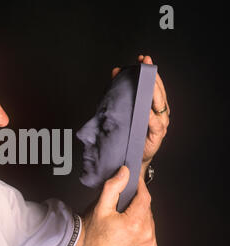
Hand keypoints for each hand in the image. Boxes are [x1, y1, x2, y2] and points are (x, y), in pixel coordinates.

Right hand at [81, 165, 156, 245]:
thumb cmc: (96, 239)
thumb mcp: (100, 209)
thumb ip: (113, 188)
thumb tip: (124, 173)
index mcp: (135, 222)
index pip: (145, 196)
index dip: (140, 186)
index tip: (134, 180)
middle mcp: (146, 233)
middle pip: (147, 207)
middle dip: (136, 201)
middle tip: (121, 203)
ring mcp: (150, 242)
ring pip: (148, 217)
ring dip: (139, 213)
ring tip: (123, 217)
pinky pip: (149, 228)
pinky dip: (141, 224)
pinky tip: (128, 228)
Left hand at [112, 55, 169, 176]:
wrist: (129, 156)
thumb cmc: (127, 132)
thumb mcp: (122, 109)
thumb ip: (120, 91)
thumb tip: (116, 71)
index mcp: (152, 104)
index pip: (152, 84)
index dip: (149, 70)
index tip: (143, 58)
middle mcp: (159, 112)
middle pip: (158, 91)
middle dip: (152, 76)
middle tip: (145, 64)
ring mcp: (160, 123)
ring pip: (159, 105)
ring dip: (154, 93)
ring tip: (147, 83)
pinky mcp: (156, 136)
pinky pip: (155, 124)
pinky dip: (151, 117)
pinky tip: (146, 111)